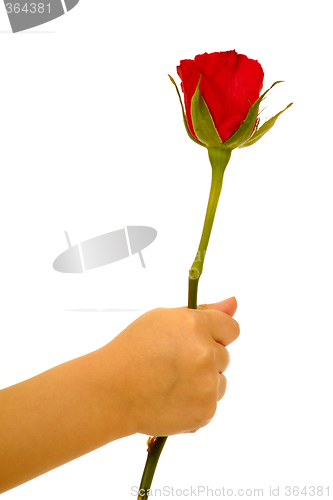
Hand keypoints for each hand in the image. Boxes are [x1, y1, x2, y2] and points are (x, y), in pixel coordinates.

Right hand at [101, 296, 239, 435]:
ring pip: (220, 381)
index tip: (200, 340)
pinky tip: (172, 399)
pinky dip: (196, 404)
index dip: (215, 334)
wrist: (110, 391)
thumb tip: (234, 302)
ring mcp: (207, 385)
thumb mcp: (162, 318)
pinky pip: (211, 404)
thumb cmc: (132, 350)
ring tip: (170, 383)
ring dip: (203, 382)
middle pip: (224, 356)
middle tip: (174, 364)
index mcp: (196, 326)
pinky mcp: (205, 412)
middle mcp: (206, 354)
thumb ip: (204, 311)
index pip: (230, 328)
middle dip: (205, 358)